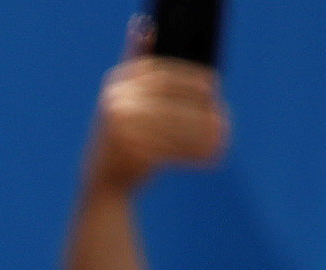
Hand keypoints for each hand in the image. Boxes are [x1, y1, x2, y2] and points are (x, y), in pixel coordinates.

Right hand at [84, 49, 227, 197]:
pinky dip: (192, 153)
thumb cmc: (124, 139)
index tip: (214, 85)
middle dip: (198, 110)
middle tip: (224, 117)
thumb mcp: (126, 101)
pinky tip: (209, 157)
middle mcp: (115, 101)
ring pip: (172, 127)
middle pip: (169, 102)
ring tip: (222, 138)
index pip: (161, 75)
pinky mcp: (128, 152)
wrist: (102, 185)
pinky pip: (169, 149)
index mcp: (117, 82)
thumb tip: (147, 29)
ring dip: (200, 134)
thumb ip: (138, 70)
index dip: (190, 78)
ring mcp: (119, 127)